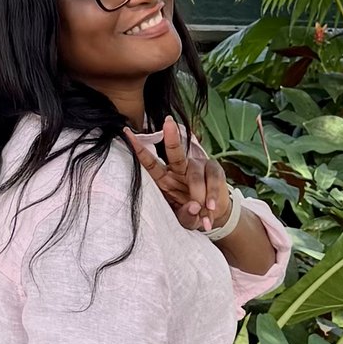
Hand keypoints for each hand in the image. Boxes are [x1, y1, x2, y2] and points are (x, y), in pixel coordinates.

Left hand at [131, 116, 228, 236]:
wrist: (215, 214)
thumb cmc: (194, 214)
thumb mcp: (186, 220)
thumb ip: (187, 216)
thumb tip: (194, 207)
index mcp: (165, 179)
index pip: (150, 164)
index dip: (139, 149)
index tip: (127, 133)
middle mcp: (179, 169)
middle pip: (175, 153)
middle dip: (171, 138)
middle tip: (168, 123)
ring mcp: (197, 166)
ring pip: (195, 174)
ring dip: (199, 194)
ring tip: (204, 212)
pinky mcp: (214, 169)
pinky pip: (212, 178)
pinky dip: (212, 194)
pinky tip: (211, 208)